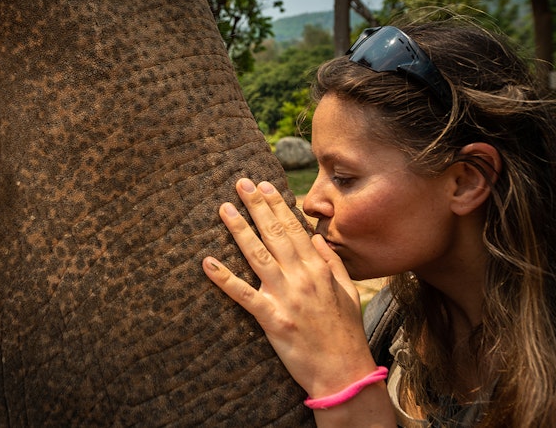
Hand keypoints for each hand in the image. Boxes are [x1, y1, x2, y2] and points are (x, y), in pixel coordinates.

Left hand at [202, 179, 377, 398]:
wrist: (344, 371)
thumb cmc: (346, 333)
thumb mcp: (347, 292)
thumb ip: (333, 262)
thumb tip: (317, 238)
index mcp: (319, 269)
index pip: (294, 229)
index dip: (277, 205)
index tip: (264, 185)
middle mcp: (302, 277)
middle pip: (274, 234)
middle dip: (257, 206)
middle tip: (240, 183)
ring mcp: (286, 296)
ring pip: (257, 255)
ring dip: (239, 230)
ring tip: (224, 208)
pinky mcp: (272, 318)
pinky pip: (243, 295)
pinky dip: (224, 278)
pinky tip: (208, 263)